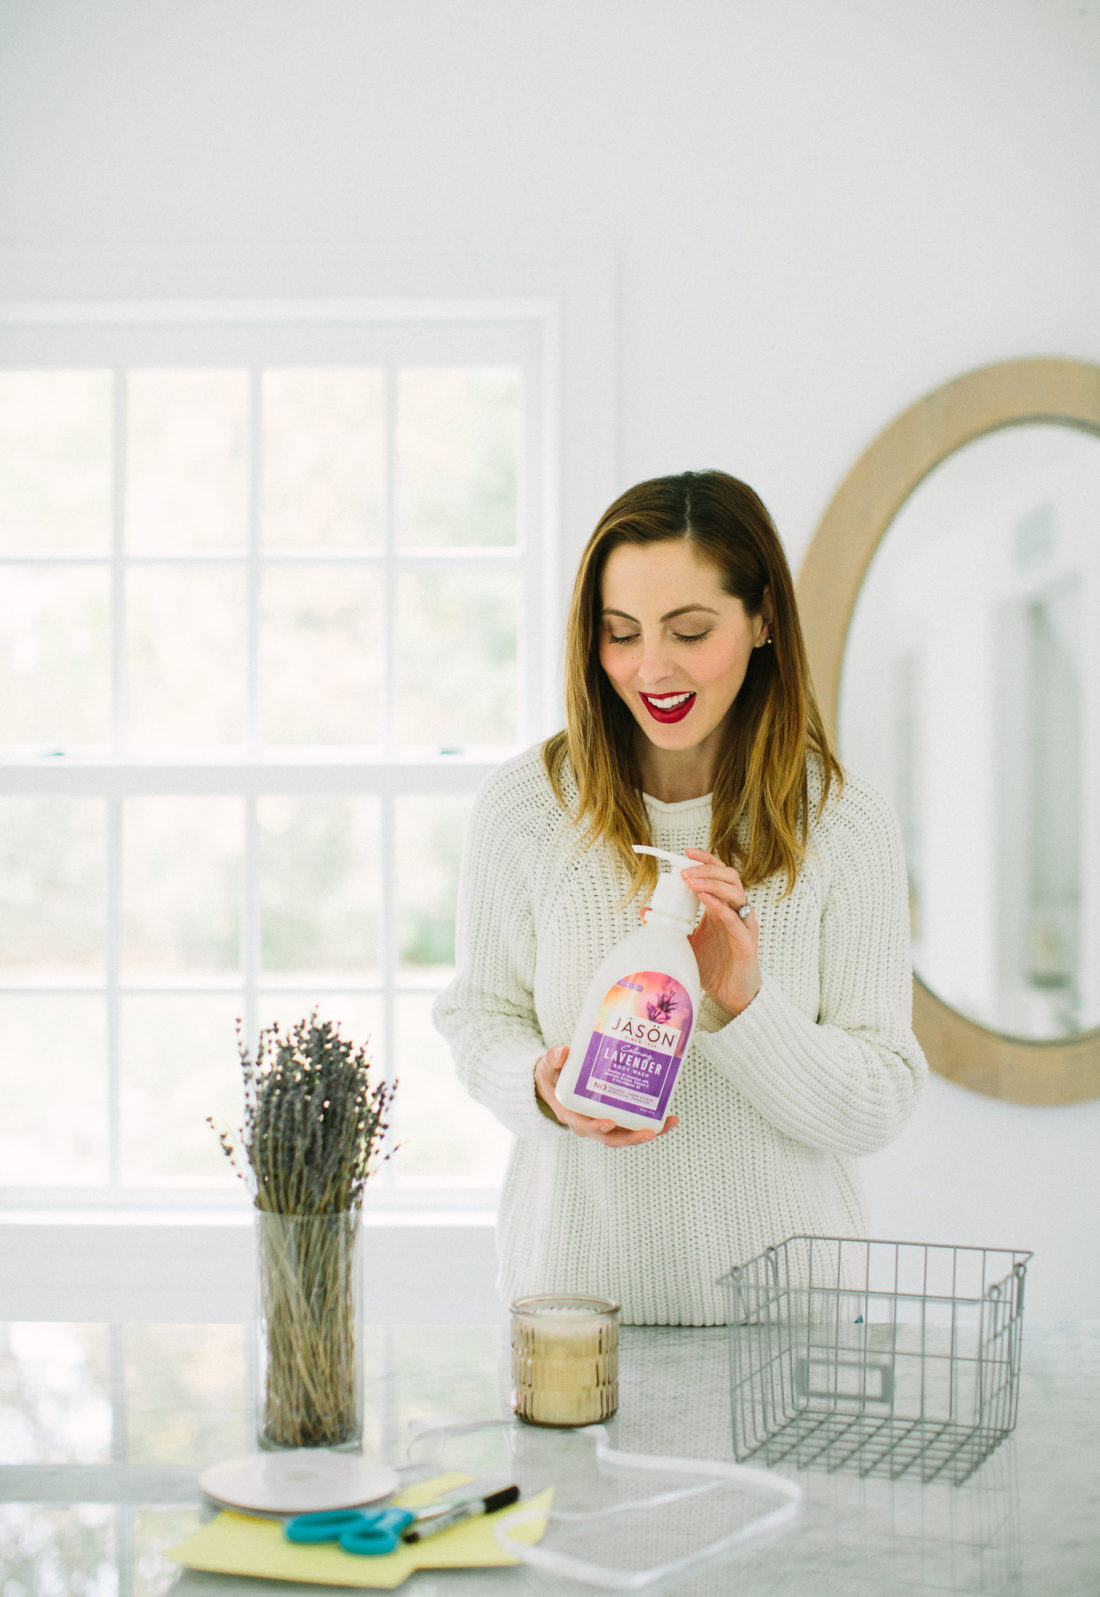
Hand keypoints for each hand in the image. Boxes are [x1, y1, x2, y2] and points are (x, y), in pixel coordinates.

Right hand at [534, 1044, 678, 1146]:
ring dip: (646, 1134)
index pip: (583, 1125)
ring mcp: (604, 1124)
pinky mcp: (616, 1119)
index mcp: (571, 1114)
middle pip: (611, 1138)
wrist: (557, 1083)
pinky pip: (633, 1126)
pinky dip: (651, 1124)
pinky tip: (670, 1119)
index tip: (609, 1122)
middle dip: (631, 1137)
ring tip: (667, 1125)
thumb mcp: (549, 1066)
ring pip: (625, 1135)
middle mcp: (589, 1124)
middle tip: (650, 1133)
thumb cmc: (554, 1075)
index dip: (596, 1126)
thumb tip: (562, 1052)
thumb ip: (554, 1059)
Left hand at [680, 847, 761, 1016]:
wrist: (730, 995)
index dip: (705, 860)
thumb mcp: (686, 941)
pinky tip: (705, 899)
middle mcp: (735, 911)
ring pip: (735, 892)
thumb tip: (646, 911)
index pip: (718, 874)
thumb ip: (670, 925)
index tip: (686, 852)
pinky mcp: (747, 941)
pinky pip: (736, 918)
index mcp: (722, 907)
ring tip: (691, 883)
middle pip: (729, 877)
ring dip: (712, 883)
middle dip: (706, 870)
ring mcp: (743, 924)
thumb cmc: (713, 967)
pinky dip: (720, 905)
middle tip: (683, 873)